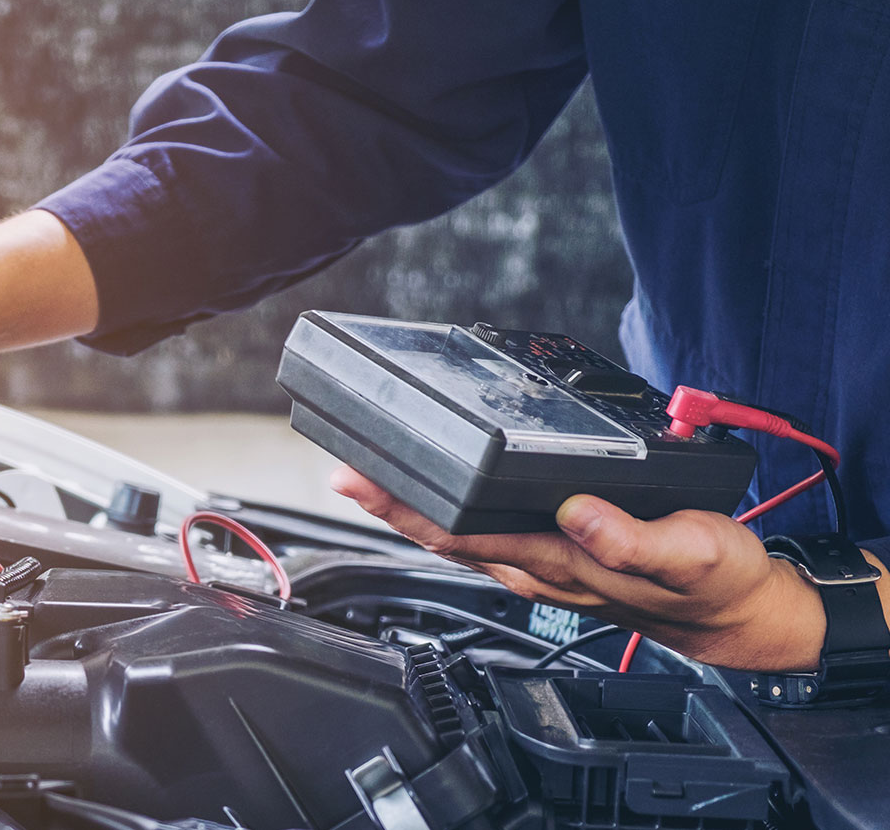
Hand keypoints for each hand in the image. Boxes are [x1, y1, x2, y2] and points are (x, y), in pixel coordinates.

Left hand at [329, 466, 832, 670]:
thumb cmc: (716, 582)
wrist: (738, 611)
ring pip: (463, 540)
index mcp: (564, 562)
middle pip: (449, 537)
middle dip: (393, 507)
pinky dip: (452, 516)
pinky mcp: (557, 557)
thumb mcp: (691, 554)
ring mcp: (544, 566)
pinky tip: (434, 499)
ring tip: (371, 480)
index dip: (412, 510)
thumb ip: (631, 539)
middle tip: (344, 473)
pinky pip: (489, 538)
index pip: (468, 536)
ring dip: (414, 512)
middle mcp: (541, 568)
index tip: (368, 483)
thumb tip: (577, 511)